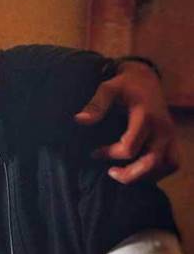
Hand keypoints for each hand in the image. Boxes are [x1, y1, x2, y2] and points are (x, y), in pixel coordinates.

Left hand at [74, 60, 178, 183]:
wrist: (146, 78)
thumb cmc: (124, 84)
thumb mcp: (108, 88)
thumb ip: (96, 104)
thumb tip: (79, 120)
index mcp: (145, 117)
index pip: (130, 147)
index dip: (110, 154)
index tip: (95, 152)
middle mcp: (162, 128)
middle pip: (152, 162)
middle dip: (130, 174)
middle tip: (111, 172)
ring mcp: (171, 134)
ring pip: (168, 165)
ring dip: (147, 175)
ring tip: (126, 173)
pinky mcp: (173, 138)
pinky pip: (173, 161)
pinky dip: (159, 171)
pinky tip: (139, 169)